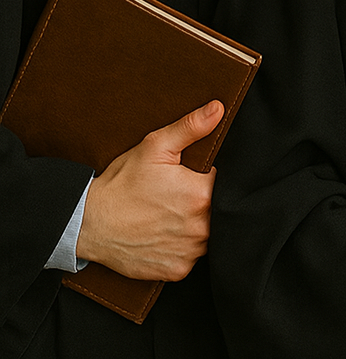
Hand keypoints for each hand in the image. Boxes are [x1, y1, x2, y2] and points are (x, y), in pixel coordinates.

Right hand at [77, 100, 224, 280]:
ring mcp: (189, 252)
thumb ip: (191, 127)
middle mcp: (200, 228)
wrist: (88, 223)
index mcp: (201, 195)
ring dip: (195, 224)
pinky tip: (165, 232)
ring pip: (208, 233)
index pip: (223, 181)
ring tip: (170, 213)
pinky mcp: (176, 270)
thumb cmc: (122, 184)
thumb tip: (218, 109)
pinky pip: (191, 256)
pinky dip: (182, 245)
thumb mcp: (155, 147)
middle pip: (217, 208)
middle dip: (202, 200)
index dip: (207, 177)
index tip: (191, 176)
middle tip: (176, 195)